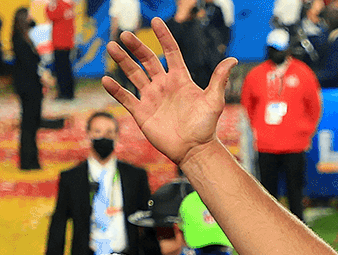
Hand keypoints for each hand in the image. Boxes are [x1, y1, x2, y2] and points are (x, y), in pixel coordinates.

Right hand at [102, 18, 236, 166]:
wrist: (194, 150)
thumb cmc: (205, 126)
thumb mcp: (214, 101)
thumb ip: (219, 79)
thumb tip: (232, 60)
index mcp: (180, 79)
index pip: (170, 52)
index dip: (164, 37)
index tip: (156, 21)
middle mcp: (163, 85)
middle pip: (147, 60)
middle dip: (136, 47)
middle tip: (125, 34)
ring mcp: (151, 97)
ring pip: (134, 74)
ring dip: (122, 61)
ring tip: (111, 47)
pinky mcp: (142, 112)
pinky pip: (126, 98)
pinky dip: (115, 90)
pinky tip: (105, 79)